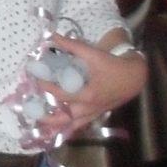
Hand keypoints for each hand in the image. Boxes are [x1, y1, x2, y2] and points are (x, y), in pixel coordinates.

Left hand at [32, 33, 147, 145]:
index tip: (36, 80)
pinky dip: (69, 128)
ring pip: (71, 125)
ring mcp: (93, 113)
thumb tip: (53, 37)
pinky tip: (60, 129)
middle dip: (46, 118)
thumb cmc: (113, 65)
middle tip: (32, 113)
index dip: (46, 88)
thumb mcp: (93, 54)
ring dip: (56, 126)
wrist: (134, 77)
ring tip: (41, 127)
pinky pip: (81, 125)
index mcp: (87, 95)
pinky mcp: (97, 114)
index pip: (60, 94)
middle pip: (63, 118)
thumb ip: (72, 46)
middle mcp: (89, 108)